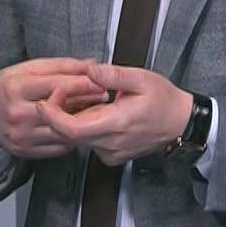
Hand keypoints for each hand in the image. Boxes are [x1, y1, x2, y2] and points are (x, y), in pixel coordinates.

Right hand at [0, 58, 111, 159]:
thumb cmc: (4, 87)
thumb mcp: (26, 69)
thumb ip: (59, 66)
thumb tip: (90, 64)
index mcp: (16, 88)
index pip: (55, 85)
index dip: (81, 83)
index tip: (99, 80)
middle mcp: (17, 114)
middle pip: (60, 110)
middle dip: (86, 102)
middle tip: (102, 96)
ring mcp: (21, 135)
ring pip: (61, 131)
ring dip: (81, 121)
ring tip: (93, 111)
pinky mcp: (24, 151)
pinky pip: (57, 147)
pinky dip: (70, 136)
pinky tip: (77, 126)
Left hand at [36, 62, 192, 166]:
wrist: (180, 124)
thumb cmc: (163, 100)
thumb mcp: (141, 79)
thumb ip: (113, 75)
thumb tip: (89, 70)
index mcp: (115, 124)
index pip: (72, 129)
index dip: (52, 116)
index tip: (45, 101)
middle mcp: (109, 144)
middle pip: (70, 134)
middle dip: (58, 113)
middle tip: (60, 91)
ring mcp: (110, 153)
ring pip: (78, 137)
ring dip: (72, 118)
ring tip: (80, 97)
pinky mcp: (111, 155)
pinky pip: (89, 141)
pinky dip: (84, 125)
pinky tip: (93, 110)